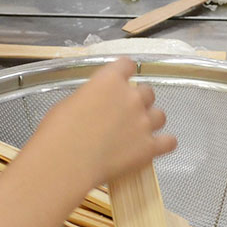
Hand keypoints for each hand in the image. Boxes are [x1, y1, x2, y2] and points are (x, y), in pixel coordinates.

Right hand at [36, 59, 175, 189]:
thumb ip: (91, 98)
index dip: (125, 72)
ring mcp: (143, 122)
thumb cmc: (57, 132)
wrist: (66, 161)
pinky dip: (164, 143)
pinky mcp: (150, 147)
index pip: (127, 65)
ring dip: (150, 120)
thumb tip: (95, 106)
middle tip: (125, 114)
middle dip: (138, 101)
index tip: (121, 80)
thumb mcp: (70, 103)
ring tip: (138, 132)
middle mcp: (132, 97)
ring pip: (160, 115)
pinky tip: (156, 146)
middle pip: (147, 92)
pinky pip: (169, 142)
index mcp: (110, 80)